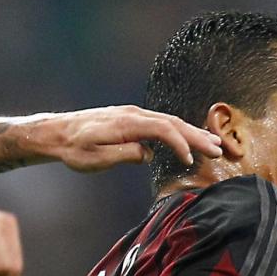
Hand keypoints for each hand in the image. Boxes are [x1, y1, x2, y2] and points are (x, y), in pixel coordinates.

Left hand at [27, 106, 221, 172]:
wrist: (57, 133)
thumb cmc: (74, 149)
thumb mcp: (95, 158)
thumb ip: (123, 154)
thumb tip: (147, 154)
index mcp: (126, 123)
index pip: (162, 129)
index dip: (180, 143)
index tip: (190, 161)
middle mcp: (133, 114)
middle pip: (172, 122)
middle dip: (196, 136)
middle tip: (218, 150)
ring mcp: (133, 114)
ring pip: (169, 121)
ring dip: (191, 133)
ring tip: (213, 144)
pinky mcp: (131, 119)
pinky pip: (160, 123)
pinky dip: (178, 131)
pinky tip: (189, 140)